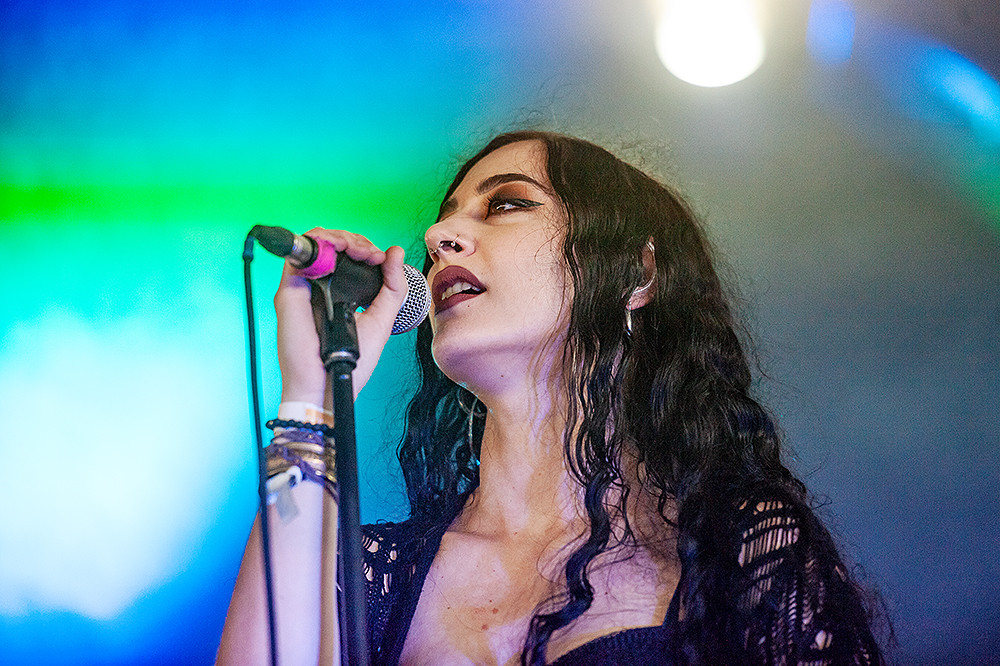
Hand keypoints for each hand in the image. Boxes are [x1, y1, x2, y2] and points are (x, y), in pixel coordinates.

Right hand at [274, 228, 407, 404]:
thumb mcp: (382, 318)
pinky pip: (298, 256)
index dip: (364, 248)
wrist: (330, 384)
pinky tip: (337, 249)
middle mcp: (321, 287)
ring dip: (339, 238)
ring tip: (358, 250)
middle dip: (355, 241)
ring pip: (316, 244)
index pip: (348, 256)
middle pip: (333, 245)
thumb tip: (394, 252)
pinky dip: (318, 243)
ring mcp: (305, 287)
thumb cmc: (353, 361)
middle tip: (370, 254)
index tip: (380, 259)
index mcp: (341, 292)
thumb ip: (392, 287)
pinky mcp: (290, 291)